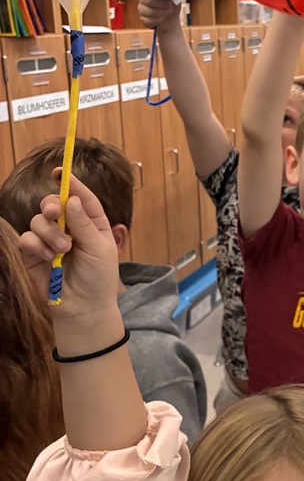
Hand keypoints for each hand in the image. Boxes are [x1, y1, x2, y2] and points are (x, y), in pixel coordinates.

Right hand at [20, 173, 119, 324]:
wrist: (83, 308)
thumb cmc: (98, 278)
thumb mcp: (99, 248)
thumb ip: (83, 223)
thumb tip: (71, 198)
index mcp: (91, 223)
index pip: (80, 197)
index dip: (70, 183)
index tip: (60, 171)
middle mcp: (69, 228)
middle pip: (53, 204)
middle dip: (52, 205)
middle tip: (54, 213)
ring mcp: (50, 240)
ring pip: (38, 220)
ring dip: (49, 233)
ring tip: (62, 250)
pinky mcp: (34, 254)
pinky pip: (27, 238)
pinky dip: (36, 245)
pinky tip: (48, 258)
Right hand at [138, 0, 181, 33]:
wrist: (171, 19)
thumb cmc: (172, 5)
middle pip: (149, 1)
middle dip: (163, 5)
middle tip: (170, 6)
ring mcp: (141, 8)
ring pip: (150, 12)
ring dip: (162, 13)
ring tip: (168, 12)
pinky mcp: (143, 19)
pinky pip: (150, 21)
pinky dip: (159, 21)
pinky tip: (162, 18)